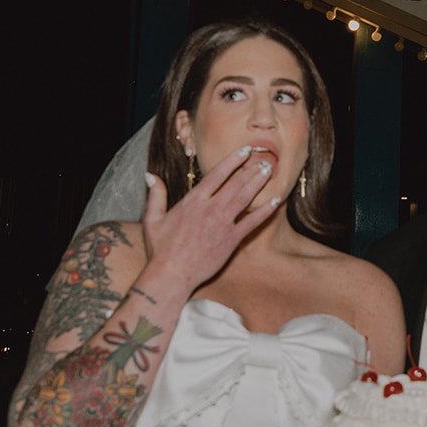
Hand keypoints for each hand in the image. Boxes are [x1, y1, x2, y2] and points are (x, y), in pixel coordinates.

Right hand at [139, 146, 279, 295]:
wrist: (171, 275)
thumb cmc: (161, 249)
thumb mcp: (152, 219)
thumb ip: (156, 195)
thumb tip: (150, 175)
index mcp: (193, 201)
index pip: (217, 174)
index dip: (233, 161)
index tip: (245, 151)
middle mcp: (210, 209)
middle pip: (235, 183)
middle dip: (250, 169)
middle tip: (264, 159)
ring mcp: (223, 224)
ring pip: (245, 198)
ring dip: (258, 183)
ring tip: (270, 171)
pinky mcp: (231, 240)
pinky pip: (252, 222)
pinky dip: (265, 211)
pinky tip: (276, 201)